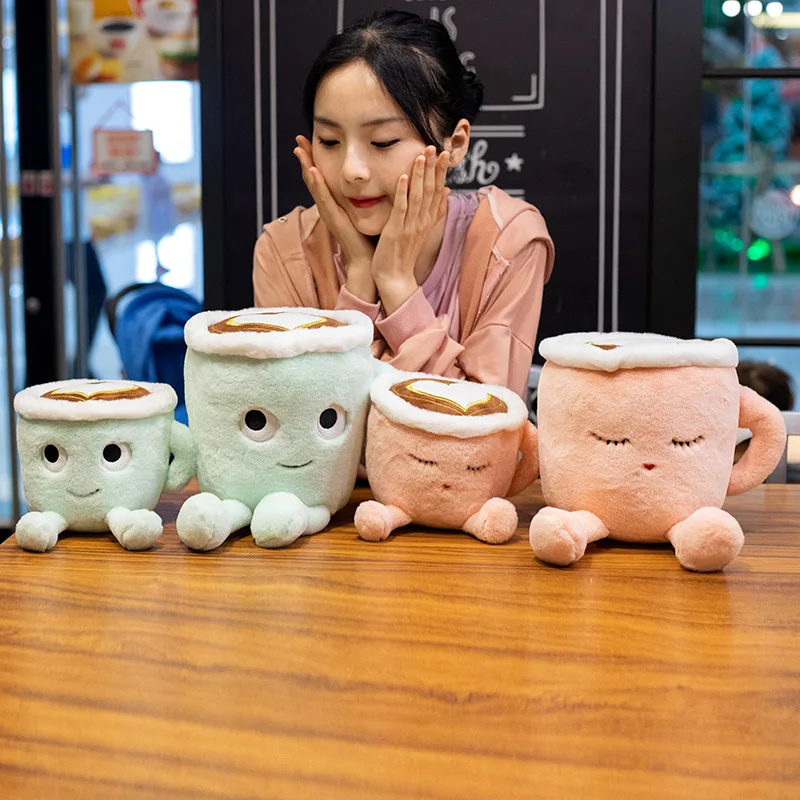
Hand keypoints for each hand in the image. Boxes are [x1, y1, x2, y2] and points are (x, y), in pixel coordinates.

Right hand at [294, 135, 376, 302]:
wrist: (369, 262)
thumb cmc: (368, 238)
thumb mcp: (362, 212)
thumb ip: (361, 197)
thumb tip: (369, 179)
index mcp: (334, 205)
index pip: (321, 178)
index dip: (313, 160)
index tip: (307, 140)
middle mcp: (328, 208)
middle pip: (313, 179)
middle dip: (305, 159)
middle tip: (297, 139)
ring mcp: (330, 214)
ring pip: (315, 187)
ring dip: (306, 168)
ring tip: (300, 150)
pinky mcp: (335, 221)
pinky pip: (325, 200)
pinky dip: (317, 186)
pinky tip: (313, 172)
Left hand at [372, 146, 449, 314]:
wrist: (395, 277)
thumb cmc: (405, 253)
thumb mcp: (423, 229)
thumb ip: (435, 210)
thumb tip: (447, 191)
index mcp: (428, 219)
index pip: (438, 191)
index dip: (441, 172)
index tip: (445, 153)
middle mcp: (422, 221)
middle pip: (430, 190)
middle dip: (433, 168)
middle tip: (436, 146)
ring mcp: (410, 226)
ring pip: (417, 196)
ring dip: (420, 174)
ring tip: (422, 155)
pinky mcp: (396, 231)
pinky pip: (401, 209)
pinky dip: (402, 193)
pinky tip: (403, 177)